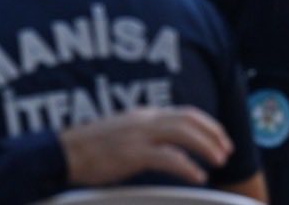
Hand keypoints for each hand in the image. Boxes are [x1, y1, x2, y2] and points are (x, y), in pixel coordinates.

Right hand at [60, 107, 233, 187]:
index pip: (184, 113)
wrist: (62, 152)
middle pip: (188, 120)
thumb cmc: (90, 148)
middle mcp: (143, 120)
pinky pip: (168, 157)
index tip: (221, 139)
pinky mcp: (131, 154)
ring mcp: (137, 135)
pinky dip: (187, 165)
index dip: (208, 125)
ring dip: (205, 146)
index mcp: (142, 115)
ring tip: (218, 161)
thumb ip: (144, 134)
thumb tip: (166, 145)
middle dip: (213, 134)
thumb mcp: (122, 133)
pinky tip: (198, 176)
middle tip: (226, 151)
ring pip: (182, 133)